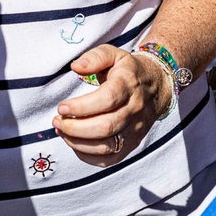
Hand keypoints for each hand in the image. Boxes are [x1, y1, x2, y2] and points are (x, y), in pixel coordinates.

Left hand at [54, 45, 170, 166]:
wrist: (157, 88)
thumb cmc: (129, 71)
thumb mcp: (114, 55)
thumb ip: (95, 57)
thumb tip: (76, 67)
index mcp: (128, 85)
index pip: (107, 100)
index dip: (81, 106)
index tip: (61, 107)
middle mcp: (134, 110)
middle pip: (105, 127)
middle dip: (75, 128)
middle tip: (57, 121)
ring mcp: (134, 130)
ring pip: (106, 147)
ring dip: (78, 143)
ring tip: (62, 131)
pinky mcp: (131, 144)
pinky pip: (109, 159)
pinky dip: (87, 156)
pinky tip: (74, 142)